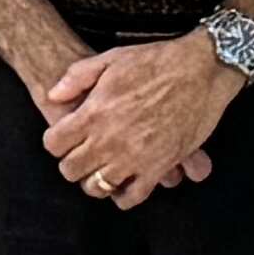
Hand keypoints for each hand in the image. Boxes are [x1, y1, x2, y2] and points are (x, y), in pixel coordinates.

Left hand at [38, 35, 243, 209]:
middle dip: (71, 162)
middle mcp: (109, 140)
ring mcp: (133, 158)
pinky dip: (123, 196)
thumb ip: (77, 77)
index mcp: (93, 114)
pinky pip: (131, 197)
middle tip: (81, 154)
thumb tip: (53, 95)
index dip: (55, 141)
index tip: (64, 137)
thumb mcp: (110, 58)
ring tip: (101, 168)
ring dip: (94, 180)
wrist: (200, 70)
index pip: (54, 144)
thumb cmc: (155, 61)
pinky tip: (123, 183)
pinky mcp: (158, 168)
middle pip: (70, 170)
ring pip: (97, 187)